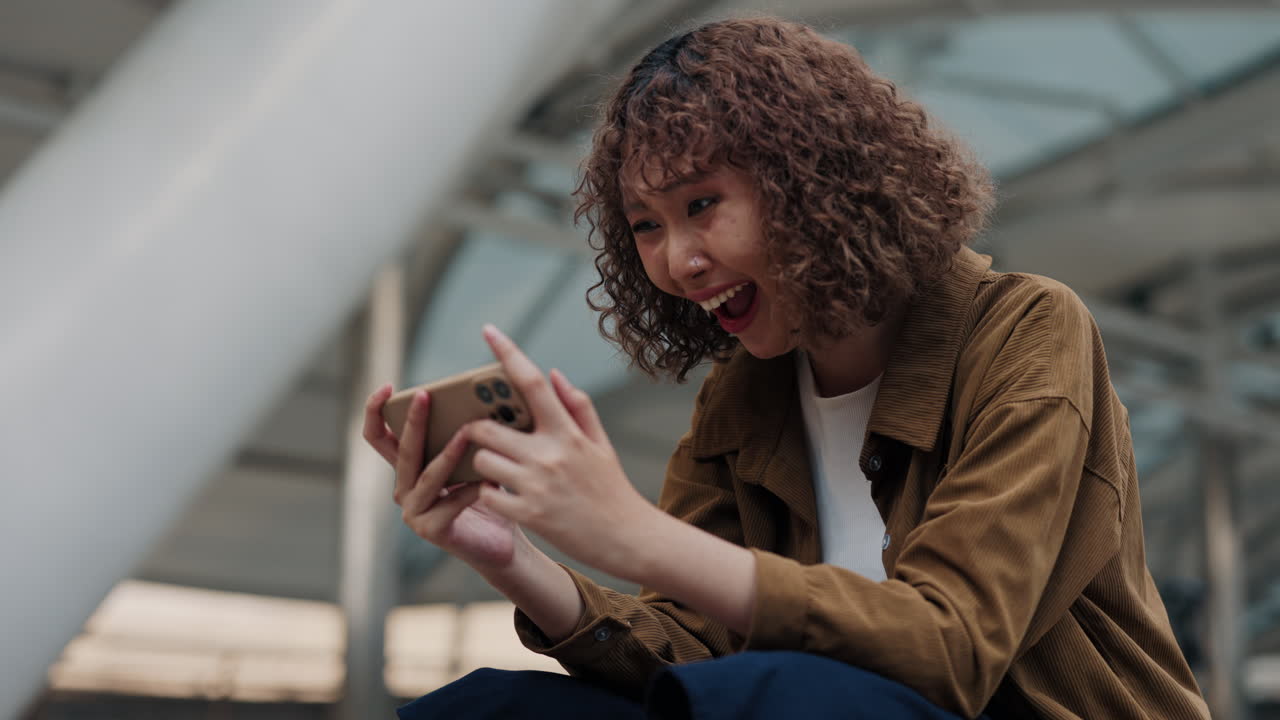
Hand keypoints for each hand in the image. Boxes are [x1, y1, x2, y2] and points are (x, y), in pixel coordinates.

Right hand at [361, 385, 519, 570]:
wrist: (501, 542)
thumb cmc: (486, 495)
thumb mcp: (472, 459)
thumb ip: (466, 434)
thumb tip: (478, 399)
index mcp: (407, 468)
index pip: (378, 437)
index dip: (375, 411)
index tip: (387, 386)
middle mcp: (404, 489)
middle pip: (402, 451)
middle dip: (413, 421)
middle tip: (425, 396)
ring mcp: (414, 512)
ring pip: (428, 475)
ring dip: (448, 453)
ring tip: (467, 433)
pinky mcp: (431, 530)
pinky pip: (452, 502)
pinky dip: (471, 488)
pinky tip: (488, 477)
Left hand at [466, 325, 660, 580]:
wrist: (628, 538)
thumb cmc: (612, 488)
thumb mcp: (601, 443)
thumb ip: (577, 406)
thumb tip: (553, 373)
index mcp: (567, 431)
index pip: (532, 381)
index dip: (506, 352)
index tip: (488, 330)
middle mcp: (549, 454)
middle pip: (486, 427)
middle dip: (479, 430)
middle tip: (485, 436)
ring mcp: (536, 485)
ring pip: (481, 461)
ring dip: (482, 464)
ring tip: (497, 471)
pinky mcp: (528, 514)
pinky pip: (487, 495)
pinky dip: (488, 494)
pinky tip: (501, 495)